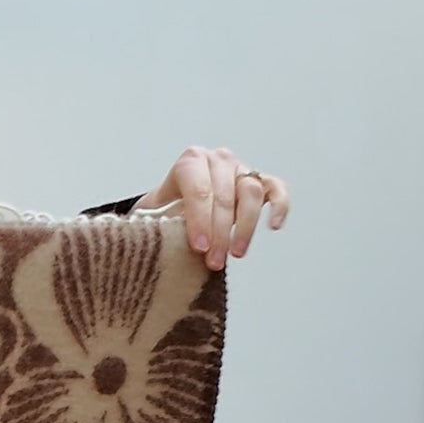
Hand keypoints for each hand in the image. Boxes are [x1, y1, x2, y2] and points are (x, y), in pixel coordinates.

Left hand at [136, 147, 289, 269]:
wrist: (175, 210)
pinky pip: (277, 189)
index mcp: (190, 162)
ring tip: (236, 254)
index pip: (198, 187)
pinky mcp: (260, 182)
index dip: (199, 218)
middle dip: (219, 231)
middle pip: (224, 194)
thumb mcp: (149, 216)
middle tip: (213, 262)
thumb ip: (149, 222)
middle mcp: (218, 160)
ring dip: (245, 226)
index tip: (199, 247)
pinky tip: (274, 226)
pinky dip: (280, 205)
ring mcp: (241, 169)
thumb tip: (143, 240)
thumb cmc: (162, 215)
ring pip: (250, 192)